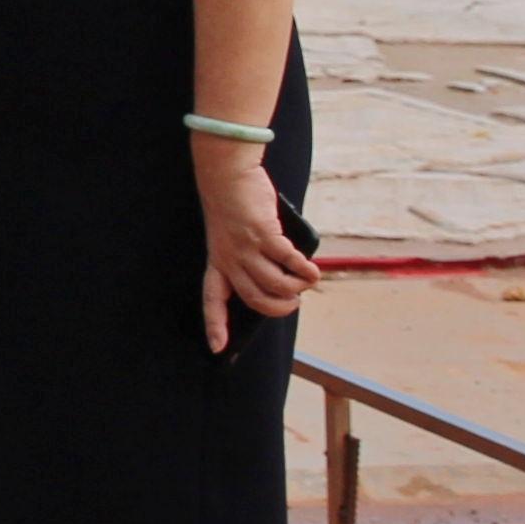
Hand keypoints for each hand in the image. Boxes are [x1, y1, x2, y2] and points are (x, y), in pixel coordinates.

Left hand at [192, 139, 315, 352]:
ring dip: (296, 288)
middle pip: (256, 299)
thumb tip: (281, 278)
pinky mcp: (263, 234)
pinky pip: (287, 261)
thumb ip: (250, 258)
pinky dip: (304, 270)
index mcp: (217, 262)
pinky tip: (312, 271)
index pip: (212, 300)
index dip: (216, 325)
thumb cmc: (234, 206)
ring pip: (275, 284)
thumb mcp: (232, 237)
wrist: (226, 174)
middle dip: (279, 308)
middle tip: (293, 304)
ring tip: (305, 282)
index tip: (218, 349)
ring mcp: (245, 247)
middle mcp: (229, 259)